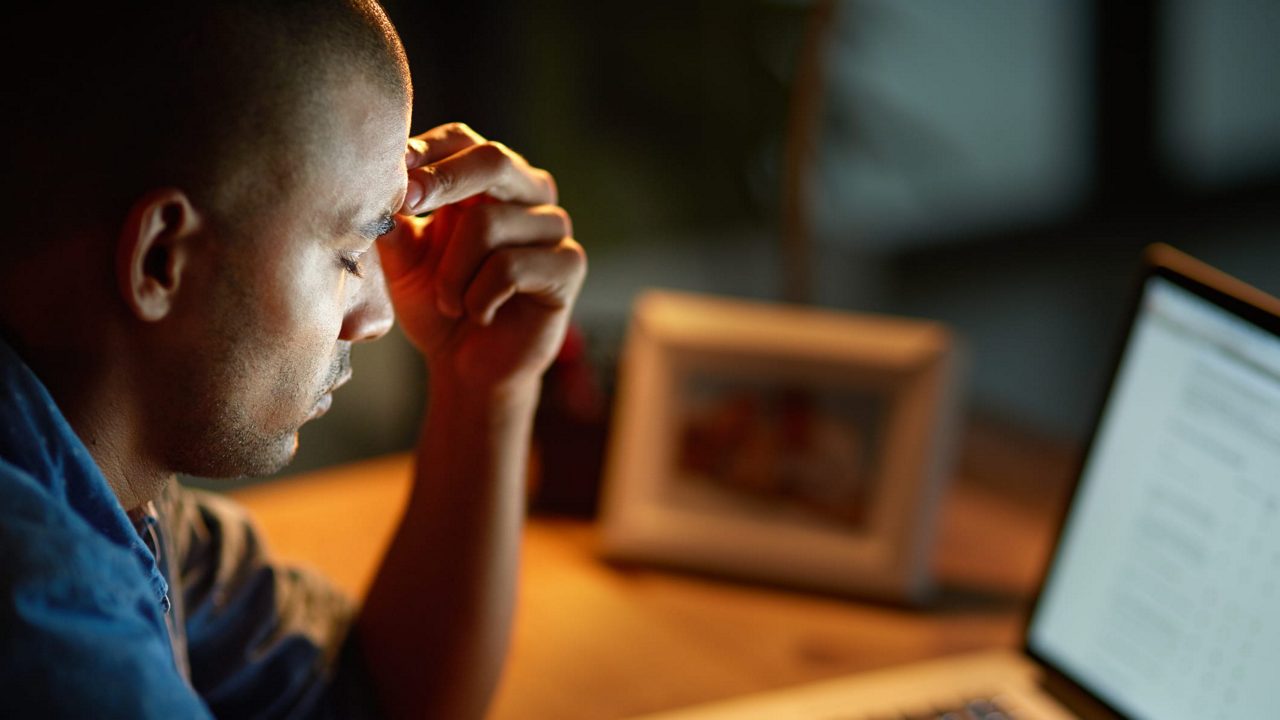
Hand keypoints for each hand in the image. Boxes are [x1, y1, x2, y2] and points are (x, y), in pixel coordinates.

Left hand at [377, 124, 585, 391]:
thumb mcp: (404, 261)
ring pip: (489, 223)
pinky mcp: (569, 266)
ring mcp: (553, 227)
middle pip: (493, 159)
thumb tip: (382, 190)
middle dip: (442, 182)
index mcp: (489, 181)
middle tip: (405, 205)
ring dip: (451, 273)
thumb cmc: (438, 306)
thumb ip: (395, 224)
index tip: (393, 172)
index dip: (428, 151)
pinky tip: (479, 314)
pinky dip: (478, 297)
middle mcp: (528, 193)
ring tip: (449, 303)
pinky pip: (510, 267)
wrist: (467, 367)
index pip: (464, 140)